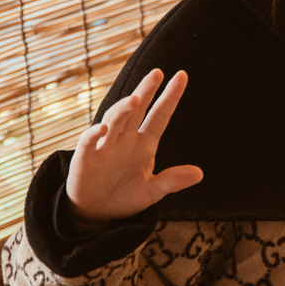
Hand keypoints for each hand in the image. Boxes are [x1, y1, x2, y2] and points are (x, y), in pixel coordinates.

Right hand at [65, 69, 202, 223]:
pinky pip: (88, 143)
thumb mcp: (152, 191)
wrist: (96, 212)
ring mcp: (104, 146)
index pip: (160, 116)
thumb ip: (172, 181)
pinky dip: (93, 135)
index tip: (182, 75)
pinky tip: (102, 128)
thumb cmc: (125, 196)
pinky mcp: (84, 159)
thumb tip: (200, 174)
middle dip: (146, 91)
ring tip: (135, 99)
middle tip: (157, 73)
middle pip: (136, 111)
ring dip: (123, 109)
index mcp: (144, 143)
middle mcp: (124, 139)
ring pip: (113, 120)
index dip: (170, 97)